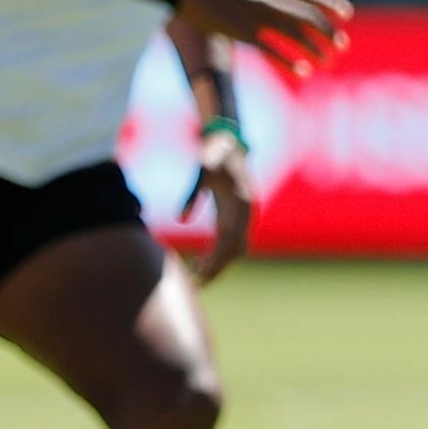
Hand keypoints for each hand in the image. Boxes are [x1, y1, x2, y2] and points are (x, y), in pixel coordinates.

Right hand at [176, 0, 351, 77]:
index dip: (331, 3)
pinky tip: (304, 71)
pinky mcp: (243, 32)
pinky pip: (271, 49)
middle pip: (307, 14)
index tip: (346, 15)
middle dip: (328, 31)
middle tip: (342, 45)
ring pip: (293, 33)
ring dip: (314, 48)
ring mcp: (256, 15)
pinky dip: (289, 60)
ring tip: (327, 61)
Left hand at [176, 128, 253, 283]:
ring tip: (196, 276)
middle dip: (217, 268)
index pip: (230, 240)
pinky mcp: (241, 216)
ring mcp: (247, 215)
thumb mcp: (201, 172)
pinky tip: (202, 260)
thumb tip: (180, 219)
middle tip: (196, 285)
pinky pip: (234, 241)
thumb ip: (191, 194)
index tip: (199, 274)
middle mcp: (248, 212)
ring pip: (236, 249)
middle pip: (234, 250)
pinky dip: (221, 254)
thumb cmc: (213, 155)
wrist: (229, 143)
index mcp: (240, 203)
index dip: (216, 260)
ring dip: (219, 264)